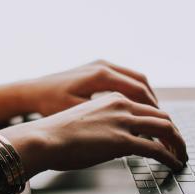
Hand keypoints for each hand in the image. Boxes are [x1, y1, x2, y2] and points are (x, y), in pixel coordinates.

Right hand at [0, 92, 186, 177]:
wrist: (43, 138)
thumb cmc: (56, 134)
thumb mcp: (84, 121)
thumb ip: (104, 125)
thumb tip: (113, 142)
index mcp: (112, 98)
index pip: (147, 107)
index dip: (161, 122)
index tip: (166, 134)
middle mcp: (121, 105)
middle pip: (162, 116)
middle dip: (175, 133)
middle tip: (180, 147)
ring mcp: (123, 122)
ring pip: (165, 129)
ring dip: (178, 144)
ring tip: (181, 156)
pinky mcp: (122, 141)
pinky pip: (156, 149)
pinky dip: (170, 157)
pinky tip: (173, 164)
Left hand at [24, 60, 158, 115]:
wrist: (32, 91)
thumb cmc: (50, 104)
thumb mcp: (78, 114)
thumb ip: (105, 118)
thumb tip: (131, 129)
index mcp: (101, 75)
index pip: (138, 90)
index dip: (152, 108)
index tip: (160, 124)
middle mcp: (103, 65)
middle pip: (141, 82)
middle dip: (153, 102)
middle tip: (162, 121)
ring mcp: (100, 64)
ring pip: (134, 78)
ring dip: (145, 96)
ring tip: (152, 115)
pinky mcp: (96, 68)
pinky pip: (124, 78)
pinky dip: (134, 91)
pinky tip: (135, 107)